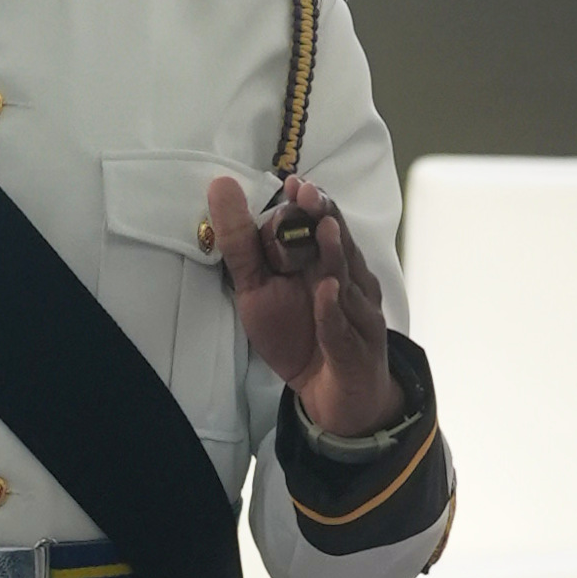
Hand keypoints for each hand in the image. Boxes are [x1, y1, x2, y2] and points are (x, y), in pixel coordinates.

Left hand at [207, 168, 401, 438]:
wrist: (331, 395)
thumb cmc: (299, 333)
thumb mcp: (256, 288)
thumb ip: (242, 243)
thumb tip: (220, 186)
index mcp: (325, 261)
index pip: (320, 222)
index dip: (309, 203)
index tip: (292, 182)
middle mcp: (347, 280)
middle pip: (338, 243)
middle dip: (324, 217)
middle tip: (309, 194)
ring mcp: (356, 314)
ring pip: (345, 280)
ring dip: (335, 255)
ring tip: (323, 229)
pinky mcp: (354, 350)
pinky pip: (342, 328)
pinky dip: (335, 312)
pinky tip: (327, 292)